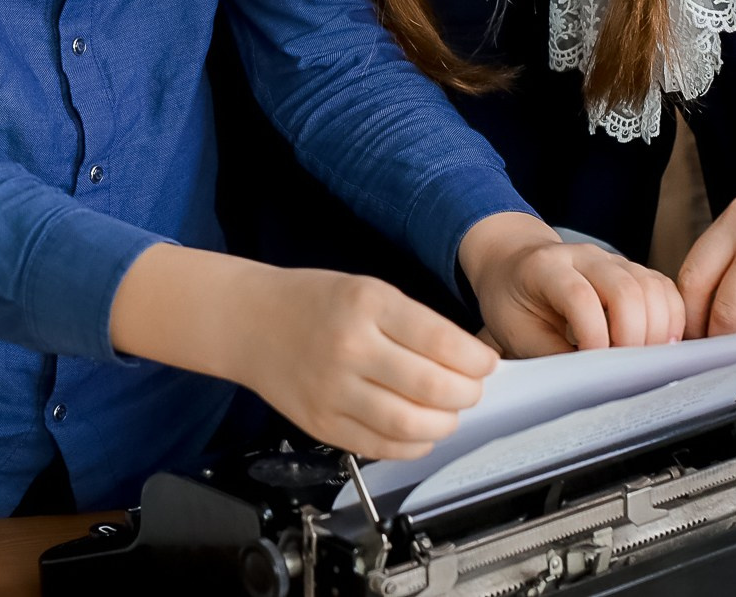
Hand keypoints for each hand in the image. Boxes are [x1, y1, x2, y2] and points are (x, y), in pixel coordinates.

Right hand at [111, 244, 494, 459]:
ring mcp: (333, 391)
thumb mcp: (367, 289)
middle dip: (466, 394)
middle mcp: (349, 348)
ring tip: (447, 413)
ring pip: (410, 425)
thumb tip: (469, 362)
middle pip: (431, 387)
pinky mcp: (322, 424)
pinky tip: (419, 432)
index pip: (441, 341)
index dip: (476, 360)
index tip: (486, 364)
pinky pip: (381, 447)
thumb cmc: (312, 302)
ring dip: (444, 424)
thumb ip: (415, 323)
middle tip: (471, 390)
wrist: (250, 322)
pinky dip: (412, 446)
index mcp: (366, 305)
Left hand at [459, 211, 684, 356]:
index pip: (580, 296)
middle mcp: (583, 256)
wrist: (513, 264)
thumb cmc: (512, 300)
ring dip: (657, 329)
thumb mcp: (516, 332)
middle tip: (626, 370)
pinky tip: (659, 344)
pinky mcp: (632, 269)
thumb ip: (552, 356)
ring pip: (652, 287)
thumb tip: (591, 383)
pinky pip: (664, 288)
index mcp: (545, 267)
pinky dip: (671, 318)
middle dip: (633, 337)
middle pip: (625, 289)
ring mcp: (612, 259)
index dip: (594, 335)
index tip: (598, 366)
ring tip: (644, 362)